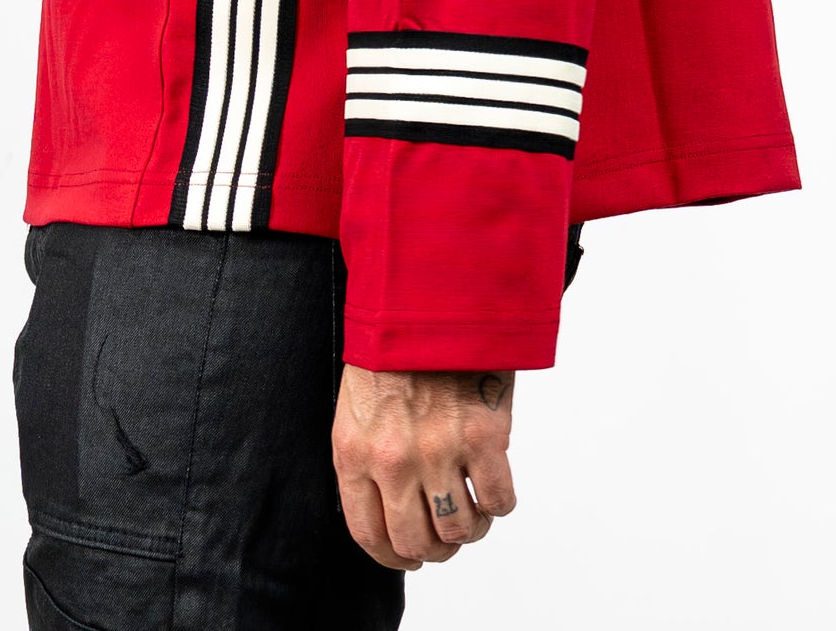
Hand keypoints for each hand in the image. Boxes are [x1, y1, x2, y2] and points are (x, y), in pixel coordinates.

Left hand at [332, 364, 515, 569]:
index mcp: (354, 451)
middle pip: (416, 543)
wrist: (430, 297)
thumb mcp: (356, 407)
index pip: (369, 535)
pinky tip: (491, 482)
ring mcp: (440, 450)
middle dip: (433, 548)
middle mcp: (394, 459)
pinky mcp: (485, 437)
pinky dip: (498, 502)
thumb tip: (386, 514)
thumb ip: (365, 461)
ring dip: (469, 527)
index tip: (407, 555)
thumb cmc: (392, 350)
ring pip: (460, 531)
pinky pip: (498, 502)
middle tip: (444, 532)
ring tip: (470, 505)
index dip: (392, 556)